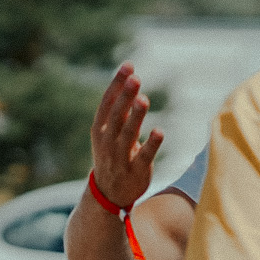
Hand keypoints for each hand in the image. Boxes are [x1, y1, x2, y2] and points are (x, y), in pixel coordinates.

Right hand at [90, 63, 163, 207]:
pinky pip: (143, 156)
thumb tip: (130, 81)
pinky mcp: (135, 171)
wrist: (108, 193)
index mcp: (100, 129)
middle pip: (116, 116)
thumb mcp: (111, 132)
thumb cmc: (112, 155)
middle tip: (135, 78)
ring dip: (135, 117)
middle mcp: (107, 141)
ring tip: (144, 99)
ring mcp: (120, 157)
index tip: (128, 66)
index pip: (107, 103)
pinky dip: (151, 144)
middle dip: (125, 97)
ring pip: (128, 134)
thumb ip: (121, 110)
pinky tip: (160, 131)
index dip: (117, 85)